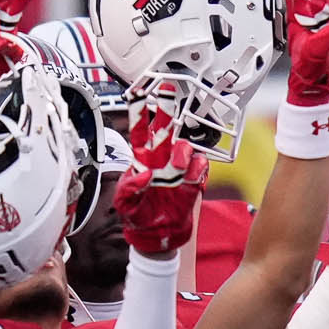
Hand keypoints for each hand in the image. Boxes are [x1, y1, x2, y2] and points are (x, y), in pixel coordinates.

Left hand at [113, 108, 207, 258]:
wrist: (159, 237)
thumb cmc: (138, 218)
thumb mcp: (126, 205)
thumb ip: (131, 188)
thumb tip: (144, 173)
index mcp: (142, 161)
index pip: (139, 132)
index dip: (139, 112)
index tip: (139, 93)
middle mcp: (161, 160)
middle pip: (165, 129)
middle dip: (167, 109)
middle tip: (169, 91)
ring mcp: (179, 169)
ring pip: (186, 147)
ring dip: (183, 154)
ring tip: (179, 168)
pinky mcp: (194, 181)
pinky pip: (201, 167)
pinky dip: (198, 170)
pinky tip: (191, 179)